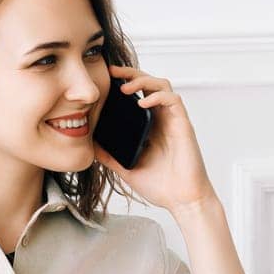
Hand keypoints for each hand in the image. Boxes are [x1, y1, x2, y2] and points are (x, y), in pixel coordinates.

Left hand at [92, 63, 215, 213]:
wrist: (182, 201)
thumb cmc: (161, 186)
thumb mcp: (126, 168)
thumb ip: (110, 156)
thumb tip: (90, 146)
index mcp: (150, 125)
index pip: (137, 94)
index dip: (124, 82)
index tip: (105, 78)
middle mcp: (162, 119)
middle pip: (149, 83)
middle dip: (131, 73)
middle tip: (112, 72)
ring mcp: (173, 120)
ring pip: (162, 85)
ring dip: (143, 80)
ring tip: (125, 87)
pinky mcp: (183, 125)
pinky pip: (173, 100)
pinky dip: (157, 96)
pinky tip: (142, 101)